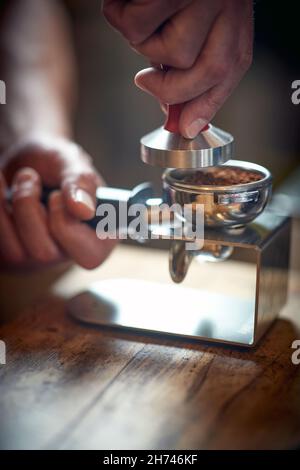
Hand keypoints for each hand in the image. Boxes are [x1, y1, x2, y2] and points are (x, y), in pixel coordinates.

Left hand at [0, 135, 115, 269]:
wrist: (25, 158)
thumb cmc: (55, 161)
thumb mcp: (71, 162)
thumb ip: (82, 184)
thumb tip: (85, 211)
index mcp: (97, 237)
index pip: (90, 256)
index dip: (68, 225)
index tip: (56, 195)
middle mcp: (68, 253)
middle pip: (45, 253)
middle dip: (30, 208)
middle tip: (31, 177)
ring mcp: (37, 258)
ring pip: (17, 252)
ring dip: (13, 205)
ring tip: (23, 178)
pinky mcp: (10, 255)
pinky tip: (1, 184)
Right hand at [103, 0, 252, 137]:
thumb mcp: (190, 20)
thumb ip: (186, 65)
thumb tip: (176, 114)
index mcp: (234, 14)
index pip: (230, 69)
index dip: (209, 104)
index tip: (188, 128)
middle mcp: (226, 3)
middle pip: (207, 71)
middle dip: (171, 90)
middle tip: (145, 82)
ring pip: (168, 51)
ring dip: (142, 42)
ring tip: (139, 11)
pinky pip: (135, 25)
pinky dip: (119, 15)